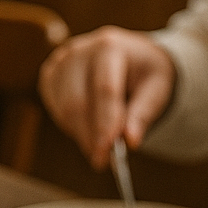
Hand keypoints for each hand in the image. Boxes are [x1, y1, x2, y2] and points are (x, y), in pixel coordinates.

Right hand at [38, 26, 175, 169]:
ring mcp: (61, 61)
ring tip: (101, 142)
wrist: (130, 57)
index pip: (104, 89)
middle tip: (102, 161)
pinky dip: (72, 126)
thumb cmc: (144, 74)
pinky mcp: (51, 75)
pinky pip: (56, 110)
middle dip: (89, 136)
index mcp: (110, 46)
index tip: (106, 152)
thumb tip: (130, 142)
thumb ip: (143, 115)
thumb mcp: (156, 90)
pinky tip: (88, 126)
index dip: (104, 123)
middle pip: (77, 101)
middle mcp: (80, 50)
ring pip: (63, 109)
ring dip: (82, 134)